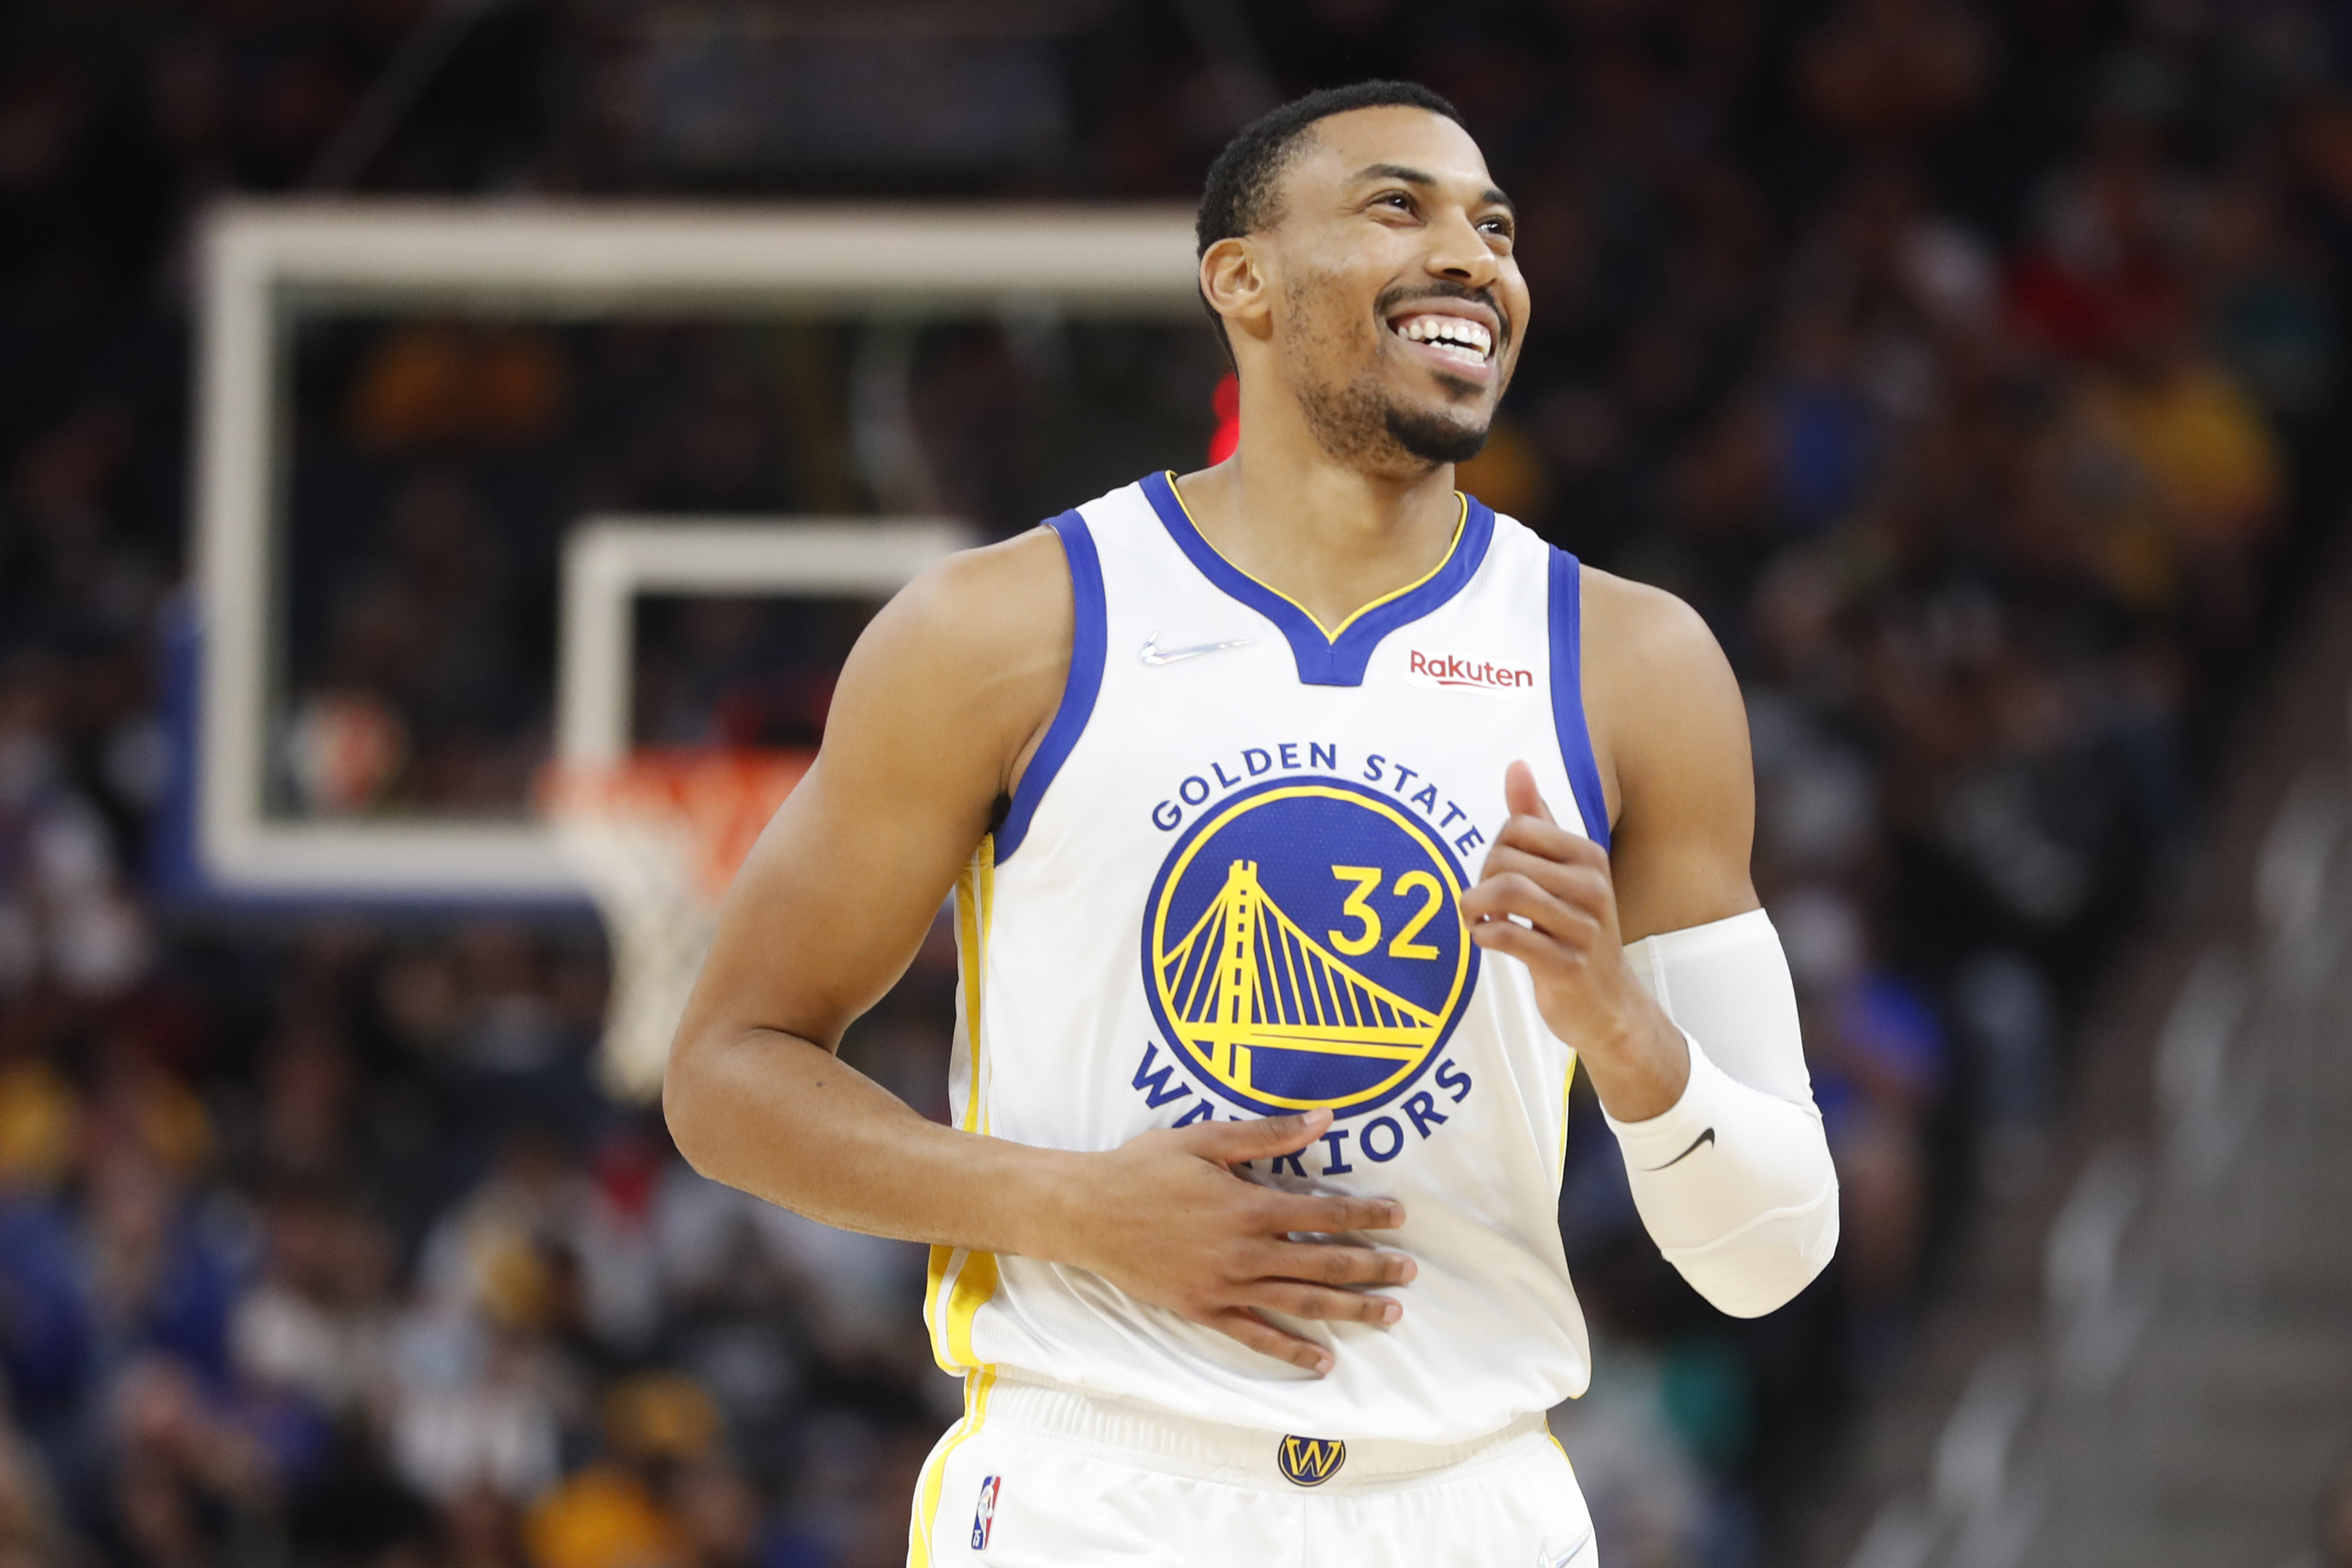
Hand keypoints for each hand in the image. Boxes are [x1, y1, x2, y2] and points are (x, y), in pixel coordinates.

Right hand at [1040, 1109, 1413, 1375]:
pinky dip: (1291, 1349)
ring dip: (1349, 1308)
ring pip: (1300, 1302)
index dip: (1367, 1216)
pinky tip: (1322, 1359)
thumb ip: (1268, 1135)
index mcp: (1249, 1206)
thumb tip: (1324, 1120)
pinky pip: (1255, 1335)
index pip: (1324, 1214)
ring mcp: (1224, 1286)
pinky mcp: (1203, 1309)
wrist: (1087, 1212)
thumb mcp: (1205, 1139)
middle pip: (1324, 1263)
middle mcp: (1244, 1252)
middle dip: (1372, 1268)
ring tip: (1388, 1314)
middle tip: (1410, 1272)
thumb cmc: (1144, 1168)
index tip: (1399, 1217)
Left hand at [1462, 761, 1689, 1120]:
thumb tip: (1516, 765)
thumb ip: (1537, 820)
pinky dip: (1486, 936)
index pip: (1517, 827)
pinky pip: (1511, 937)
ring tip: (1477, 920)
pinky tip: (1487, 940)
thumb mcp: (1562, 872)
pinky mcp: (1567, 966)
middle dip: (1480, 880)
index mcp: (1588, 857)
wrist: (1609, 1006)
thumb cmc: (1575, 932)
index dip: (1493, 849)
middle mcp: (1592, 887)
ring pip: (1508, 892)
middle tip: (1484, 905)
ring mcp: (1583, 928)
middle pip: (1505, 858)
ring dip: (1476, 907)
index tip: (1496, 877)